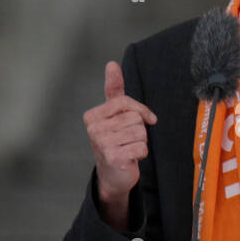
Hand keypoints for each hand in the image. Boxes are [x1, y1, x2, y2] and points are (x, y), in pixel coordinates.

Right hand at [84, 61, 156, 228]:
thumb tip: (111, 64)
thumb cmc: (115, 142)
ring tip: (129, 148)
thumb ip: (114, 90)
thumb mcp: (114, 115)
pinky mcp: (114, 157)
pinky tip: (131, 158)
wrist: (113, 176)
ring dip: (141, 142)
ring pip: (140, 132)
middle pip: (135, 118)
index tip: (146, 118)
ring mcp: (102, 143)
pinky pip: (142, 147)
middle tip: (128, 140)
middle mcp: (94, 129)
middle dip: (139, 129)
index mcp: (93, 116)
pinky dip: (142, 153)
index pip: (125, 102)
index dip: (141, 111)